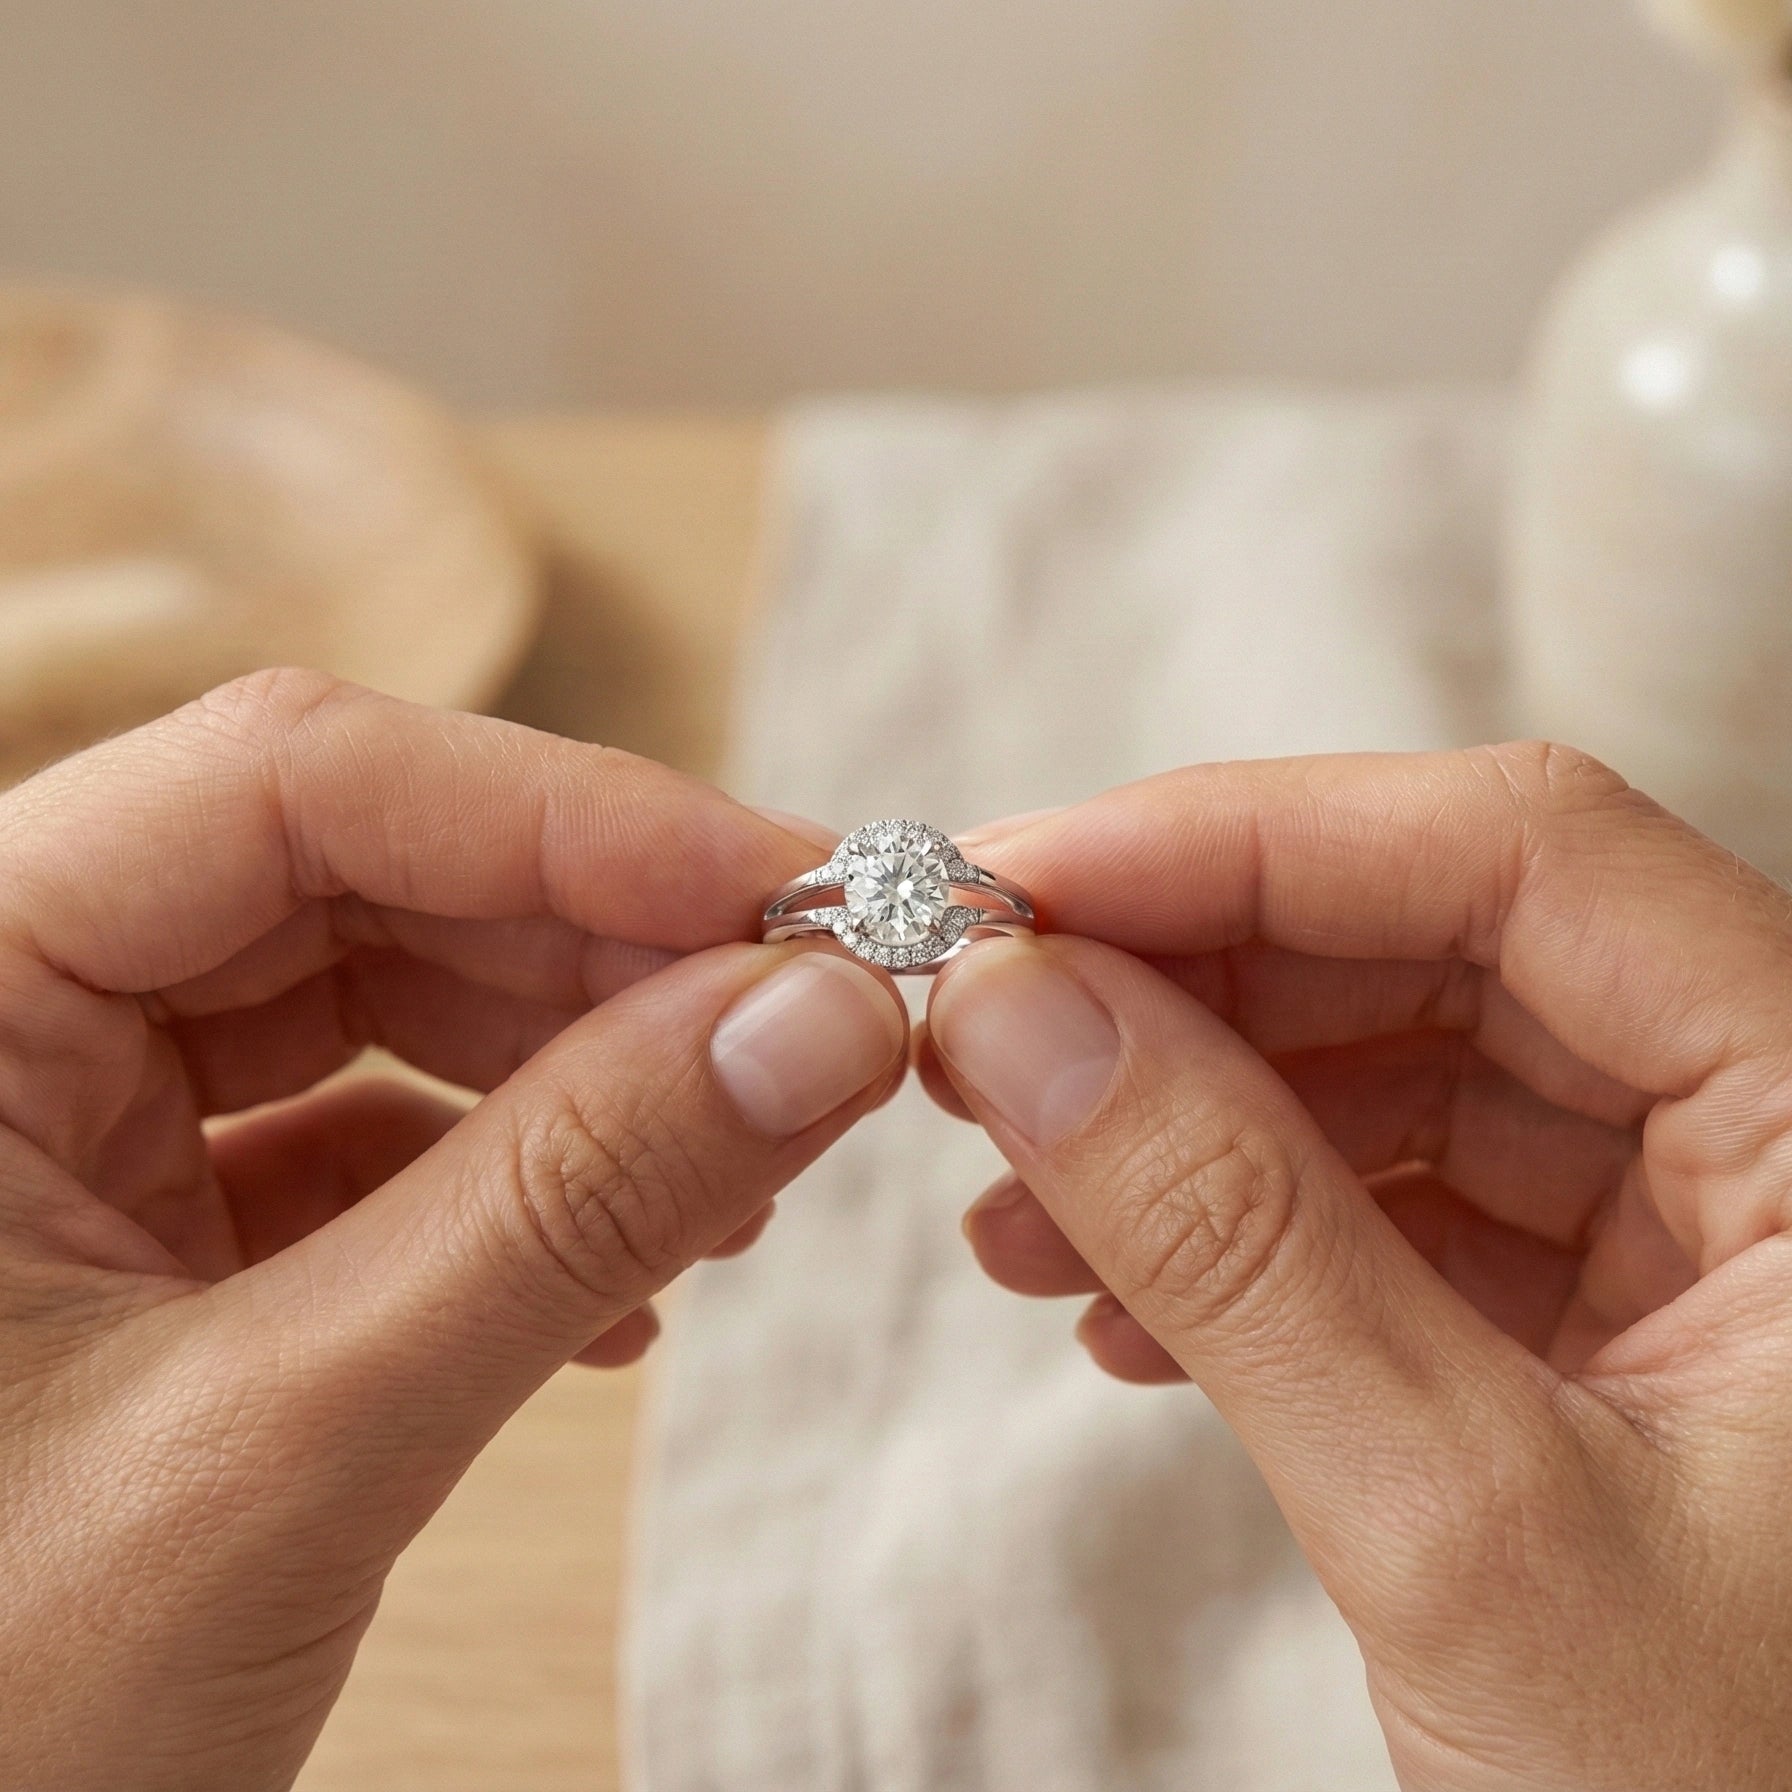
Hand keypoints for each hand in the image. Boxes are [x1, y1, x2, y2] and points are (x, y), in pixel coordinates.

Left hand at [0, 670, 906, 1791]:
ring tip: (737, 1172)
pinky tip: (626, 1285)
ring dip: (587, 1072)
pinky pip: (371, 1140)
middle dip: (607, 952)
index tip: (792, 898)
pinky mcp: (150, 1236)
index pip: (288, 784)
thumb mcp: (279, 1450)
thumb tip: (822, 1023)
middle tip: (813, 1027)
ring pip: (382, 1001)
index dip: (568, 817)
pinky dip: (522, 1190)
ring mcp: (71, 1130)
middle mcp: (0, 1023)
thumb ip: (563, 1208)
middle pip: (359, 878)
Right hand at [923, 746, 1791, 1789]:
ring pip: (1407, 1072)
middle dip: (1187, 983)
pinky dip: (1245, 1236)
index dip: (1248, 839)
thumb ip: (1235, 1239)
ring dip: (1186, 1118)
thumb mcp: (1469, 1526)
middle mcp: (1787, 1137)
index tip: (1020, 888)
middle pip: (1445, 944)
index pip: (1526, 856)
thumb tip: (1018, 1016)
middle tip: (982, 1028)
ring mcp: (1705, 1233)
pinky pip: (1408, 1207)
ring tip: (1014, 1205)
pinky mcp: (1620, 1325)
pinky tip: (1119, 1308)